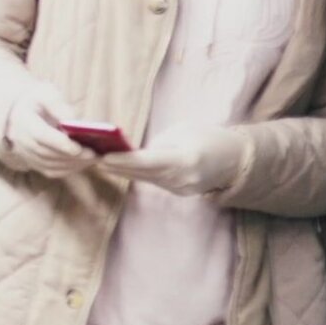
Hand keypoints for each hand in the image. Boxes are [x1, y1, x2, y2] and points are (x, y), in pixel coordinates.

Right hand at [0, 83, 101, 177]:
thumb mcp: (45, 94)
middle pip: (48, 154)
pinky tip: (84, 163)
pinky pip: (52, 171)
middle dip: (72, 156)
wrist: (19, 113)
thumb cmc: (37, 101)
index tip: (79, 148)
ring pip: (51, 165)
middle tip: (95, 154)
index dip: (61, 144)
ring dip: (73, 164)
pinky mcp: (34, 163)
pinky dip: (69, 169)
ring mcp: (27, 155)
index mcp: (25, 123)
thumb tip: (74, 122)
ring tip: (94, 158)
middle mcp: (23, 143)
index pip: (42, 137)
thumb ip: (58, 105)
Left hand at [100, 127, 246, 195]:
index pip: (148, 162)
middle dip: (114, 164)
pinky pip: (151, 181)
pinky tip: (116, 165)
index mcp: (185, 161)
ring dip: (120, 169)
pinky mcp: (178, 192)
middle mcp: (182, 179)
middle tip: (89, 154)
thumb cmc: (209, 137)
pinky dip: (134, 173)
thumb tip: (131, 150)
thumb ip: (158, 143)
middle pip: (140, 173)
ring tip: (96, 158)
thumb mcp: (184, 132)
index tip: (102, 155)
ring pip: (143, 178)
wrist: (236, 160)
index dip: (123, 159)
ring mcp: (180, 189)